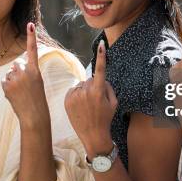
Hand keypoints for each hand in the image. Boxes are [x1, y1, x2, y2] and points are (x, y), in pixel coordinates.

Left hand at [1, 23, 50, 128]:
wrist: (33, 114)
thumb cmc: (36, 100)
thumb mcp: (37, 82)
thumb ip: (26, 72)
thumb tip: (13, 67)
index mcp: (35, 70)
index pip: (33, 50)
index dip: (31, 37)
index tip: (30, 24)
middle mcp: (25, 72)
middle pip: (16, 65)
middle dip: (16, 73)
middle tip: (23, 87)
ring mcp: (15, 78)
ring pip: (8, 74)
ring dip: (11, 82)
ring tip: (19, 93)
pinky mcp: (6, 85)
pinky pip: (3, 82)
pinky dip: (6, 88)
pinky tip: (13, 96)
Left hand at [64, 40, 117, 158]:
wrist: (93, 135)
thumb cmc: (105, 119)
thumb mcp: (114, 103)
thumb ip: (109, 87)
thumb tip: (101, 78)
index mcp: (99, 91)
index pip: (101, 70)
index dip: (101, 56)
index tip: (102, 45)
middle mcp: (86, 92)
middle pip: (90, 80)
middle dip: (93, 86)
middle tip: (96, 101)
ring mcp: (75, 96)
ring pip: (81, 85)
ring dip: (84, 92)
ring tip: (87, 106)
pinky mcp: (67, 100)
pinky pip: (73, 91)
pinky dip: (76, 96)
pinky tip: (80, 107)